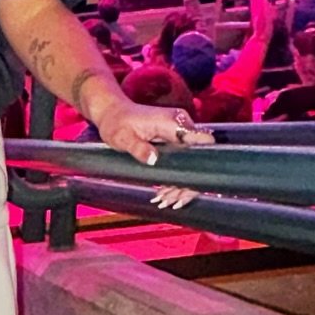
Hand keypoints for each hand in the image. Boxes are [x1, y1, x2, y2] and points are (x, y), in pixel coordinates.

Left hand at [89, 96, 211, 208]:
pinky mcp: (174, 137)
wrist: (112, 112)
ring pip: (192, 160)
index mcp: (173, 122)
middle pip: (200, 156)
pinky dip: (176, 175)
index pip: (203, 142)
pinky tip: (165, 191)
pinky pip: (183, 158)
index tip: (187, 186)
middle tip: (173, 202)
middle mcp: (181, 124)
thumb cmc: (116, 122)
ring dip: (181, 182)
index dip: (202, 166)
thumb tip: (153, 159)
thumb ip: (138, 148)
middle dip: (188, 182)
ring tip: (165, 201)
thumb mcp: (123, 137)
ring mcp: (179, 131)